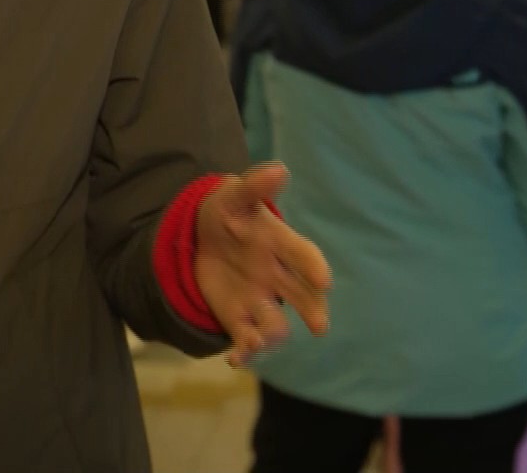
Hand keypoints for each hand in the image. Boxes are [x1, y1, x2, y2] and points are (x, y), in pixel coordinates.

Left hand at [193, 163, 331, 367]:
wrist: (202, 235)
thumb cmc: (227, 211)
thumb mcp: (234, 195)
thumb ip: (255, 186)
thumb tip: (279, 169)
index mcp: (280, 244)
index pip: (303, 255)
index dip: (313, 267)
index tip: (324, 280)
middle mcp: (277, 276)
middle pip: (302, 297)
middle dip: (313, 310)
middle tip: (320, 324)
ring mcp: (260, 299)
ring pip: (276, 324)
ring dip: (271, 334)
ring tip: (259, 340)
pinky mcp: (240, 318)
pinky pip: (247, 340)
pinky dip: (244, 352)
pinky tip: (236, 358)